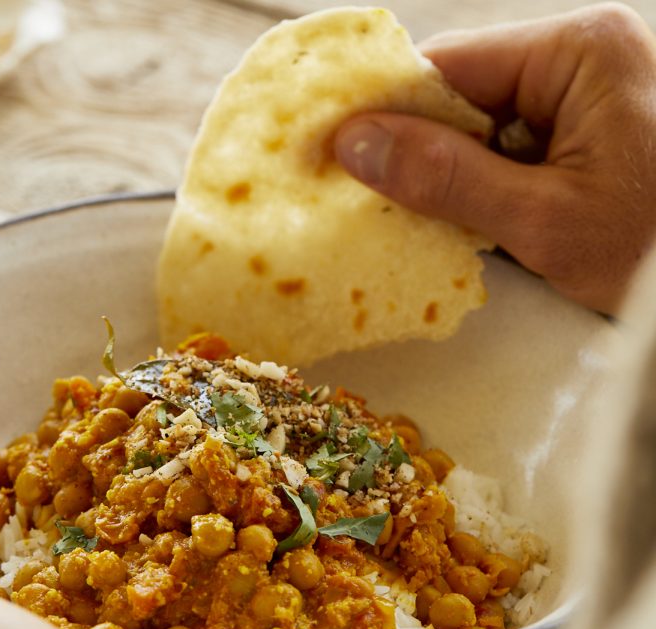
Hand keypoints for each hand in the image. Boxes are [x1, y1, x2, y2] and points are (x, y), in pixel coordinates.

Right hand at [335, 4, 655, 313]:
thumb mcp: (542, 219)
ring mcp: (583, 96)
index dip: (385, 112)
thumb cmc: (654, 250)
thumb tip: (356, 144)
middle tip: (365, 200)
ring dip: (446, 175)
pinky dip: (478, 186)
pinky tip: (461, 220)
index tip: (331, 155)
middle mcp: (581, 58)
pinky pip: (507, 149)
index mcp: (578, 52)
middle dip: (416, 151)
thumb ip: (447, 178)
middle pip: (460, 96)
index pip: (448, 67)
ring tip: (412, 219)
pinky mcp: (583, 134)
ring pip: (478, 128)